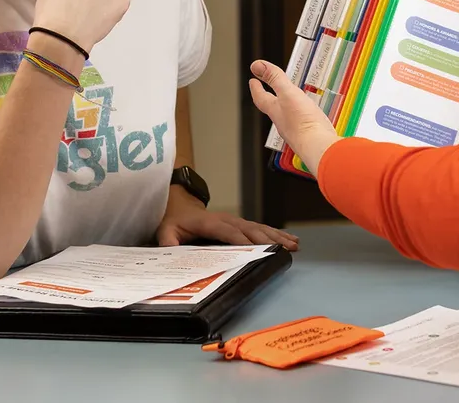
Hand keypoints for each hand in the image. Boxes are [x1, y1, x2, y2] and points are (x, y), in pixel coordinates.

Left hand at [157, 189, 298, 249]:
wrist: (180, 207)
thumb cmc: (174, 221)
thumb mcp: (165, 231)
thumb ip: (168, 241)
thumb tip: (172, 251)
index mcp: (209, 222)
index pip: (227, 231)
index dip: (242, 239)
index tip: (256, 248)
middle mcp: (226, 219)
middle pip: (249, 229)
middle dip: (267, 239)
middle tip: (283, 249)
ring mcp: (235, 220)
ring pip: (259, 228)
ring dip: (276, 237)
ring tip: (293, 245)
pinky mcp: (240, 223)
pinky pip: (260, 228)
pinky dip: (275, 234)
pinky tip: (289, 239)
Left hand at [247, 60, 339, 175]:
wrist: (319, 146)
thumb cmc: (302, 122)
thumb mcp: (288, 93)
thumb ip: (275, 78)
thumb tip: (256, 65)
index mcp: (275, 111)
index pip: (261, 98)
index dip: (256, 88)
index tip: (253, 81)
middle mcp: (283, 122)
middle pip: (272, 108)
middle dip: (269, 98)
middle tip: (268, 90)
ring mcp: (296, 130)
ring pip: (287, 117)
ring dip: (286, 108)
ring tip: (290, 101)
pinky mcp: (309, 135)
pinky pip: (302, 123)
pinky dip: (302, 116)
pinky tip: (309, 115)